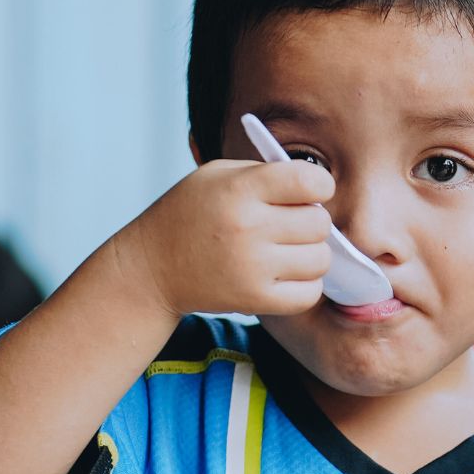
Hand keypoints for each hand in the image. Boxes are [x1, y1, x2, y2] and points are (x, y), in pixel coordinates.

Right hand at [105, 158, 337, 321]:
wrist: (153, 267)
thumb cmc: (191, 214)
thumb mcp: (217, 175)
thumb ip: (266, 173)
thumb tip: (318, 187)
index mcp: (239, 189)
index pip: (310, 181)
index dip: (320, 185)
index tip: (310, 192)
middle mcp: (247, 227)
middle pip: (320, 223)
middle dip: (312, 221)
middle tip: (292, 225)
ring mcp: (252, 267)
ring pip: (320, 259)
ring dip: (310, 254)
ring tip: (287, 251)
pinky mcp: (254, 299)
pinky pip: (309, 293)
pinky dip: (305, 285)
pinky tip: (285, 275)